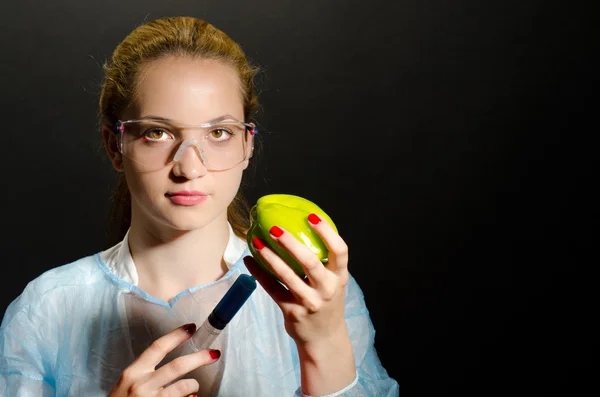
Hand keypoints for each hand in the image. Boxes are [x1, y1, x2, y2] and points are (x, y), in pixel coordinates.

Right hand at [108, 323, 220, 396]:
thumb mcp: (127, 383)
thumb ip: (147, 373)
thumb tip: (177, 365)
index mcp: (133, 373)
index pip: (158, 347)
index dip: (177, 335)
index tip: (191, 327)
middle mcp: (141, 385)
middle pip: (177, 366)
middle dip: (199, 358)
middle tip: (213, 353)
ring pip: (184, 386)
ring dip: (194, 384)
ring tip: (195, 386)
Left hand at [244, 212, 349, 346]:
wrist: (324, 339)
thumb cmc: (326, 303)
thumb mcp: (333, 283)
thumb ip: (324, 263)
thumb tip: (301, 230)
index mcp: (339, 277)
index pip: (339, 250)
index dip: (326, 232)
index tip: (311, 216)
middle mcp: (327, 289)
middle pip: (309, 261)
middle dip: (291, 243)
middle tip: (275, 228)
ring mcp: (309, 302)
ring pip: (286, 275)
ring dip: (269, 256)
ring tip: (256, 241)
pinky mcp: (292, 311)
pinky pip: (272, 289)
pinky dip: (259, 273)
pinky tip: (249, 261)